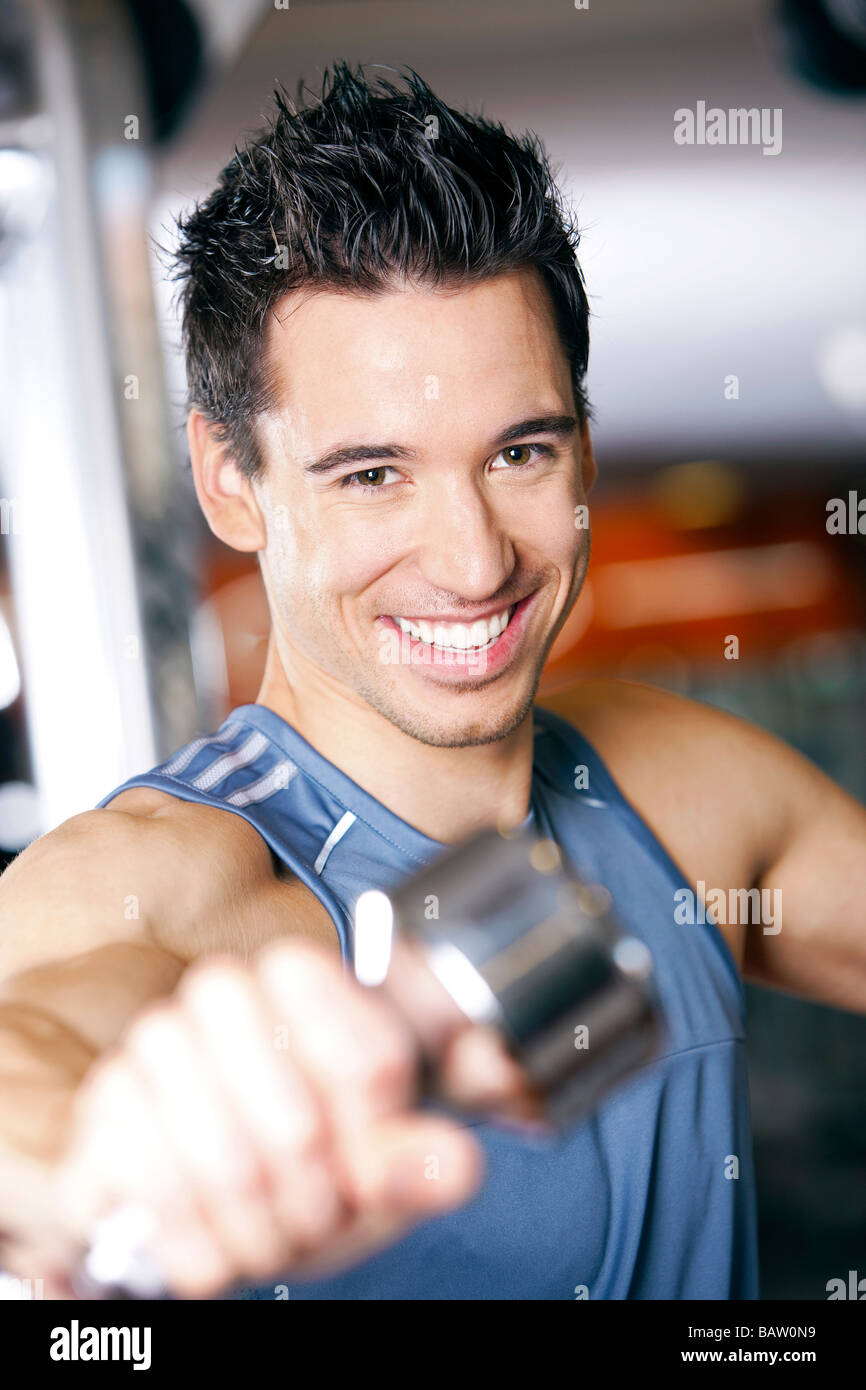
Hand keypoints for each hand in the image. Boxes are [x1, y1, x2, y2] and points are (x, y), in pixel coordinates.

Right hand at [49, 937, 538, 1297]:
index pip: (371, 1060)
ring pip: (231, 1165)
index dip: (377, 1140)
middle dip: (314, 1202)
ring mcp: (154, 1041)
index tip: (368, 1162)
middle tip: (313, 1215)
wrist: (190, 1192)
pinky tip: (213, 1244)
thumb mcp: (368, 1167)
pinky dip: (199, 1245)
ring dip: (259, 1231)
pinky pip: (163, 1192)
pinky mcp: (104, 1103)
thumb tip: (454, 1165)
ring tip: (267, 1233)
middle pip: (300, 1125)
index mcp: (301, 977)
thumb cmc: (291, 1164)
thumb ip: (418, 1158)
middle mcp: (222, 990)